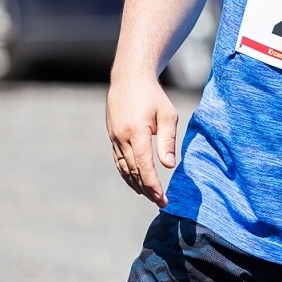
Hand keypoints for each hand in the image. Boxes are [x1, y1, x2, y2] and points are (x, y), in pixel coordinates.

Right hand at [105, 75, 178, 206]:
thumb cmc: (153, 95)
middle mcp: (122, 138)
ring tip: (150, 197)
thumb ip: (168, 140)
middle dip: (147, 190)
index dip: (153, 185)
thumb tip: (169, 165)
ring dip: (137, 185)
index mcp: (136, 132)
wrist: (129, 78)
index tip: (162, 199)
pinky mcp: (113, 137)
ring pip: (125, 169)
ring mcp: (114, 138)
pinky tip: (136, 183)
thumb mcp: (167, 115)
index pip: (144, 166)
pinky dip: (128, 174)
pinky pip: (119, 161)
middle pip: (134, 172)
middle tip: (160, 203)